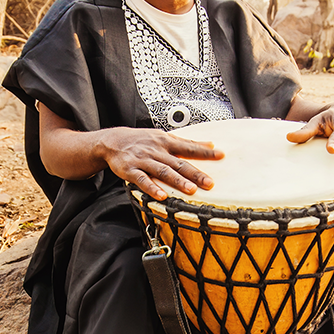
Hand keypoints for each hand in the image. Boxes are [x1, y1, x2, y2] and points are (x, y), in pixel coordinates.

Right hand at [101, 127, 223, 200]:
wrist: (112, 141)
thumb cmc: (142, 141)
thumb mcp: (164, 137)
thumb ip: (187, 142)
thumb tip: (210, 144)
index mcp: (166, 142)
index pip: (189, 147)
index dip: (205, 152)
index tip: (221, 155)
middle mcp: (156, 151)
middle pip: (179, 163)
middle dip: (195, 173)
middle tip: (209, 183)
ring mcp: (143, 161)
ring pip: (163, 171)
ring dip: (177, 181)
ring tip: (191, 190)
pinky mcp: (130, 170)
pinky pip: (142, 180)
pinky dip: (152, 188)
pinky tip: (161, 196)